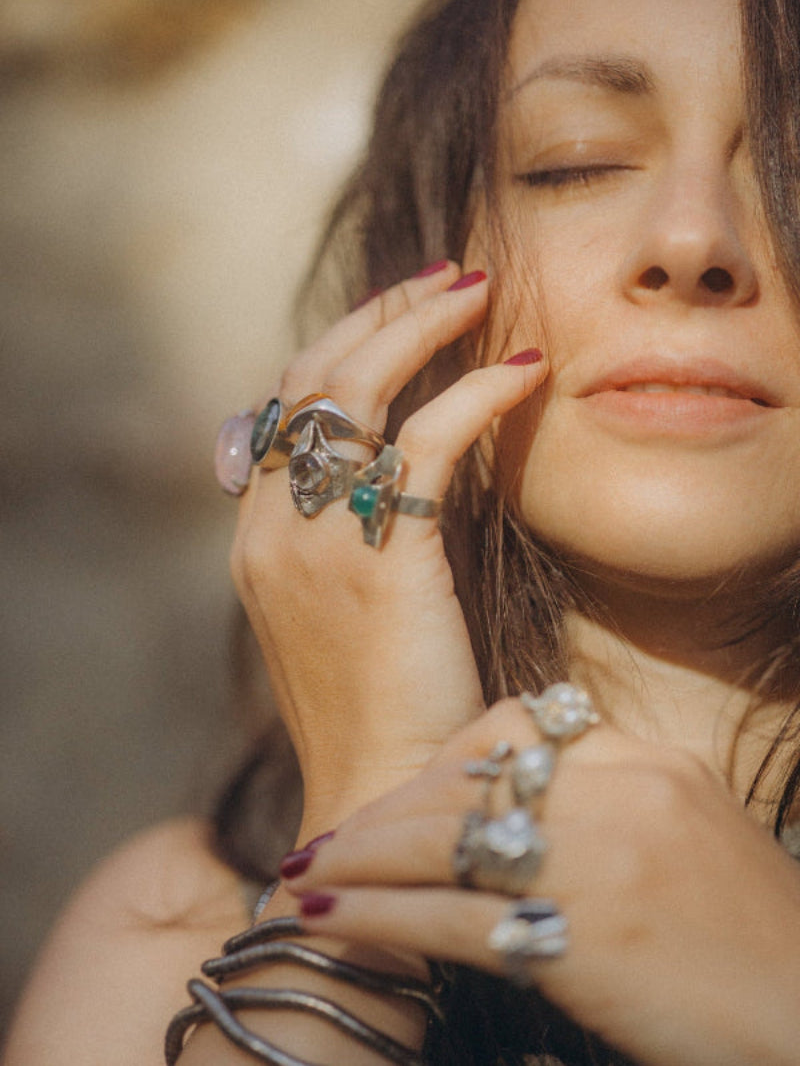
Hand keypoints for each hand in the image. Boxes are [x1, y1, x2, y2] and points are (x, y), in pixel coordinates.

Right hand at [230, 263, 547, 830]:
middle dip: (377, 315)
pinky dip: (477, 393)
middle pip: (310, 379)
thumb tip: (393, 469)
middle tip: (443, 280)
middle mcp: (269, 526)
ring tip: (477, 292)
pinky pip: (426, 440)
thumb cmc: (382, 705)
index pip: (286, 406)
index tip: (401, 314)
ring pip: (354, 389)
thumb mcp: (346, 609)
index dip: (343, 346)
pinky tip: (526, 371)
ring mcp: (313, 540)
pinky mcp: (377, 558)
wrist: (384, 790)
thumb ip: (348, 536)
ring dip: (419, 326)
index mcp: (256, 536)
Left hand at [282, 697, 799, 1065]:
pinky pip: (447, 915)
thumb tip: (521, 810)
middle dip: (384, 812)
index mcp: (646, 760)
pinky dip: (375, 917)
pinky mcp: (576, 937)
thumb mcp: (691, 833)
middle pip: (463, 781)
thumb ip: (610, 802)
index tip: (404, 799)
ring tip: (306, 875)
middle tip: (330, 840)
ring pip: (440, 839)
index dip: (441, 762)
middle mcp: (618, 791)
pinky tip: (329, 924)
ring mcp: (596, 859)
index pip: (513, 725)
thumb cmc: (753, 937)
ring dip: (359, 858)